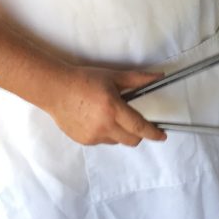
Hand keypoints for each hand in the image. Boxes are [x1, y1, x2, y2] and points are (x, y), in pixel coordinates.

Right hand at [45, 66, 167, 146]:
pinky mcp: (84, 141)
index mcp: (113, 109)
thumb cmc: (84, 80)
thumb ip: (138, 79)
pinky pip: (103, 141)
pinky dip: (107, 133)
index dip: (153, 133)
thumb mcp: (113, 76)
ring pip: (117, 141)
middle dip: (139, 134)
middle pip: (131, 140)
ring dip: (122, 133)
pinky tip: (98, 119)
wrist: (56, 90)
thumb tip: (158, 76)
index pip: (139, 127)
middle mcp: (104, 126)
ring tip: (112, 115)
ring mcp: (93, 136)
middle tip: (138, 123)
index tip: (162, 136)